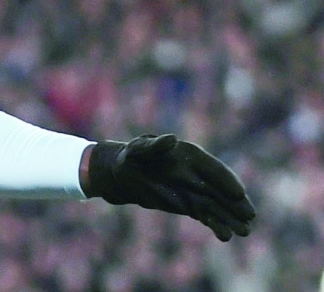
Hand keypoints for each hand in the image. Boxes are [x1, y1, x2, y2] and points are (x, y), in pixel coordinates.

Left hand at [85, 134, 255, 240]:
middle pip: (222, 190)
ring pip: (218, 206)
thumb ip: (154, 146)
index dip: (226, 180)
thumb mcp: (139, 149)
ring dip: (231, 218)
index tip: (238, 193)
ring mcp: (197, 191)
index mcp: (191, 156)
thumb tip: (172, 139)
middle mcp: (199, 174)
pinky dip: (217, 226)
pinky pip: (208, 217)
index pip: (213, 169)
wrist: (126, 174)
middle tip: (249, 216)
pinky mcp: (191, 206)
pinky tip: (226, 236)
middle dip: (236, 203)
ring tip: (244, 231)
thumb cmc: (133, 156)